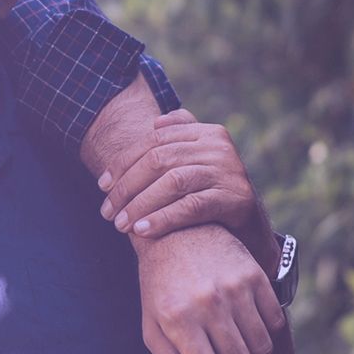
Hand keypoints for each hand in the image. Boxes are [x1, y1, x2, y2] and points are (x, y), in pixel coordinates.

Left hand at [97, 109, 273, 262]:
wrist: (250, 229)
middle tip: (108, 212)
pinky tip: (142, 230)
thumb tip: (155, 122)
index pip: (153, 141)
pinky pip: (192, 206)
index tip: (102, 186)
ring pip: (173, 182)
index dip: (123, 163)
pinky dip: (163, 218)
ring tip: (121, 225)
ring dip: (140, 204)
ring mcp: (230, 171)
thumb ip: (176, 140)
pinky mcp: (237, 198)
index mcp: (206, 132)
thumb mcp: (194, 163)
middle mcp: (220, 146)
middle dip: (127, 187)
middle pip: (159, 160)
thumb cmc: (210, 194)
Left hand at [135, 224, 284, 353]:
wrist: (175, 232)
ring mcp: (234, 289)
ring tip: (230, 349)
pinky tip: (244, 327)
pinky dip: (264, 335)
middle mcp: (208, 304)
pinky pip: (274, 325)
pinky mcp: (255, 277)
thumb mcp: (154, 328)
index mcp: (177, 320)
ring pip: (260, 350)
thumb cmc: (159, 288)